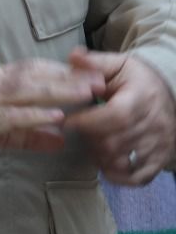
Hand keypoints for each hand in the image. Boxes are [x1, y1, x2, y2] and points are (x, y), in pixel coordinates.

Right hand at [0, 60, 103, 163]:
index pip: (31, 69)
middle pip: (35, 75)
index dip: (61, 70)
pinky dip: (35, 115)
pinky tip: (56, 117)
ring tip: (87, 94)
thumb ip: (28, 134)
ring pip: (27, 90)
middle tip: (100, 81)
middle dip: (68, 77)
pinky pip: (12, 115)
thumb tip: (60, 139)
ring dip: (59, 91)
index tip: (89, 74)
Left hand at [63, 48, 175, 184]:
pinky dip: (119, 176)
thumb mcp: (117, 65)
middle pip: (114, 142)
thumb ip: (94, 63)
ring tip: (94, 143)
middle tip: (82, 131)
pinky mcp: (161, 159)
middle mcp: (154, 124)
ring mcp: (159, 144)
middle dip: (90, 139)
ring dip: (101, 156)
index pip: (115, 116)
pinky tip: (106, 164)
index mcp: (141, 98)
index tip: (66, 121)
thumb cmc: (135, 79)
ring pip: (123, 161)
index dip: (87, 122)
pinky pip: (139, 178)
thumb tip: (72, 56)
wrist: (168, 91)